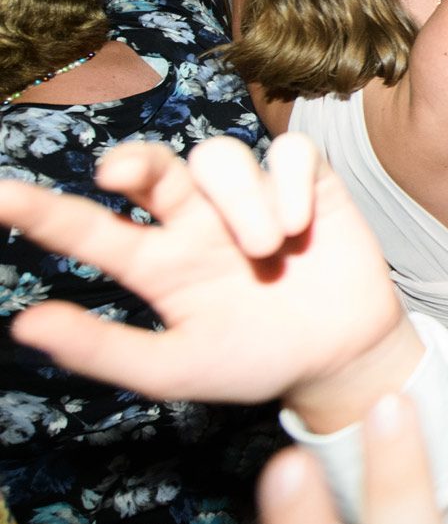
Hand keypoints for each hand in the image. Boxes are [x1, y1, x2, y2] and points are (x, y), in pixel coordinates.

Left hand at [0, 135, 416, 432]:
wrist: (340, 360)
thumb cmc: (253, 363)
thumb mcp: (174, 369)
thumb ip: (104, 348)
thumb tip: (23, 324)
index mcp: (156, 264)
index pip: (87, 228)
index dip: (40, 211)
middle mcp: (195, 221)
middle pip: (151, 168)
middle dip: (134, 162)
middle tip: (120, 177)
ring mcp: (249, 199)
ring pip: (220, 157)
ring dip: (239, 202)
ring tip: (265, 251)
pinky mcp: (307, 184)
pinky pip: (289, 154)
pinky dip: (290, 185)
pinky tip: (300, 228)